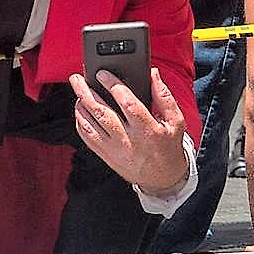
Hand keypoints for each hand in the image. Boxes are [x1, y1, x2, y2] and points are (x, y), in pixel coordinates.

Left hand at [70, 70, 190, 197]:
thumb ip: (164, 97)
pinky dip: (80, 122)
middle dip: (87, 93)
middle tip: (78, 78)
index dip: (113, 86)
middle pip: (102, 113)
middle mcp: (129, 141)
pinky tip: (80, 110)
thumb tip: (153, 74)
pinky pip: (87, 137)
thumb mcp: (175, 121)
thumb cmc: (168, 146)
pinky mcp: (106, 156)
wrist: (162, 178)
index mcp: (148, 130)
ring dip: (81, 106)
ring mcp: (114, 150)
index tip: (103, 74)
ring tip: (78, 91)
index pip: (128, 104)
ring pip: (90, 125)